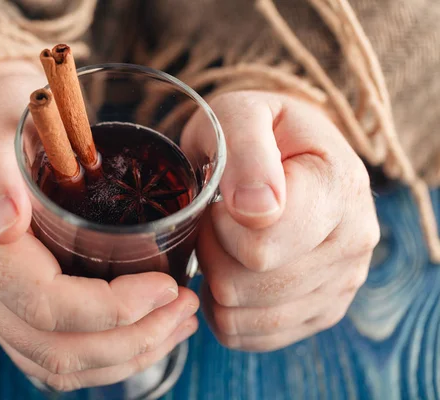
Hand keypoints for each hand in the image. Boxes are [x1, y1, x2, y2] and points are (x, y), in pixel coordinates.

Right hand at [0, 64, 198, 390]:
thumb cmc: (3, 113)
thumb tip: (2, 223)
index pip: (44, 302)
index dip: (111, 308)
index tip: (166, 287)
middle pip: (54, 347)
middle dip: (132, 339)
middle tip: (185, 308)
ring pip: (55, 363)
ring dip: (125, 355)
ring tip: (178, 323)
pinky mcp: (6, 306)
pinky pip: (51, 356)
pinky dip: (104, 356)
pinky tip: (145, 332)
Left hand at [192, 91, 379, 350]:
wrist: (287, 151)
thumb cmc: (257, 131)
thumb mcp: (240, 115)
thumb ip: (247, 152)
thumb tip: (258, 209)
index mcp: (338, 187)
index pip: (259, 245)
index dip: (218, 225)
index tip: (220, 198)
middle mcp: (355, 240)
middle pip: (247, 284)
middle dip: (213, 251)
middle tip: (217, 220)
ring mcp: (343, 282)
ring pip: (244, 316)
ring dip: (217, 280)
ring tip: (225, 243)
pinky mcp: (323, 310)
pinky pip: (252, 336)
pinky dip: (226, 311)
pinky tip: (231, 273)